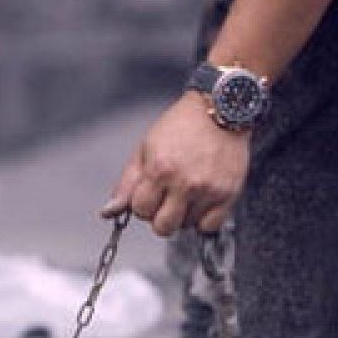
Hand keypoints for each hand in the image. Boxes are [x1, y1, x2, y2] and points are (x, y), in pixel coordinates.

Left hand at [104, 93, 249, 235]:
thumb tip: (108, 212)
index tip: (150, 191)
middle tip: (166, 198)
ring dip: (183, 213)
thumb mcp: (146, 148)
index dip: (142, 203)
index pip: (140, 210)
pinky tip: (201, 200)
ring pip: (186, 226)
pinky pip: (209, 226)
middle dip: (159, 216)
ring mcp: (208, 190)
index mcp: (160, 169)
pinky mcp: (228, 194)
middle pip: (163, 227)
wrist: (219, 110)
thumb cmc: (181, 126)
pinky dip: (203, 218)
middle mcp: (185, 183)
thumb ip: (127, 183)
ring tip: (187, 189)